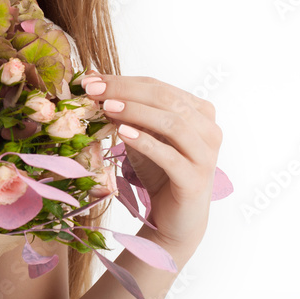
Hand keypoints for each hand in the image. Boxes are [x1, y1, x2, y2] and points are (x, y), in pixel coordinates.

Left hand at [80, 71, 223, 258]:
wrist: (174, 218)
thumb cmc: (159, 171)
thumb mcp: (140, 135)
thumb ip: (125, 111)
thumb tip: (93, 81)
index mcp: (199, 112)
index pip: (158, 86)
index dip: (123, 81)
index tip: (91, 80)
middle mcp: (209, 130)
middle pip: (167, 99)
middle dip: (126, 91)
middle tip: (94, 90)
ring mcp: (205, 156)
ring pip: (173, 123)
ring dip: (136, 111)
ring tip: (107, 108)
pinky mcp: (195, 180)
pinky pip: (171, 156)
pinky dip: (146, 142)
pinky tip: (123, 133)